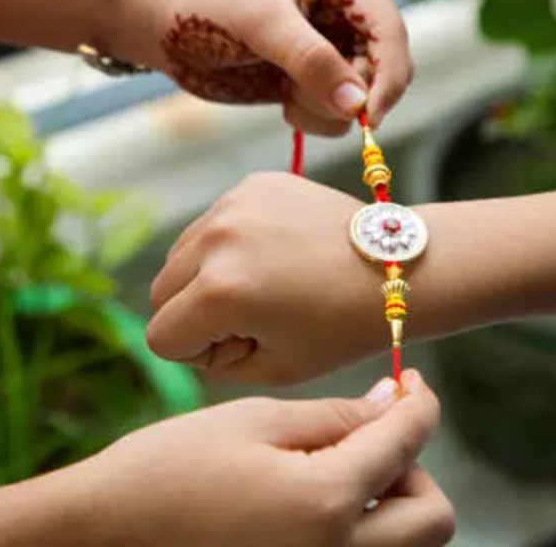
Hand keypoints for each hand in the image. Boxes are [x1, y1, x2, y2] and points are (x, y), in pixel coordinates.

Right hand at [48, 371, 453, 546]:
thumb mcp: (252, 422)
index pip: (409, 443)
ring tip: (340, 471)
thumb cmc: (167, 468)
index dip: (421, 404)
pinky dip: (361, 530)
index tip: (413, 385)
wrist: (103, 533)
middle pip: (431, 518)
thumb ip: (332, 417)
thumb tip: (393, 402)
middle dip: (414, 469)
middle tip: (372, 439)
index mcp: (326, 501)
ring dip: (394, 504)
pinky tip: (317, 500)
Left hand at [103, 0, 411, 133]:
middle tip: (303, 98)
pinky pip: (342, 112)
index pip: (390, 30)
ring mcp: (337, 44)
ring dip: (329, 109)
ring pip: (366, 97)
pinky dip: (318, 117)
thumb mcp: (261, 26)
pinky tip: (285, 101)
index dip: (388, 76)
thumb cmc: (206, 6)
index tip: (367, 117)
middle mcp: (351, 7)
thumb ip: (312, 61)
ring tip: (288, 94)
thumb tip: (357, 104)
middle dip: (351, 94)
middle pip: (387, 68)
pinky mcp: (320, 76)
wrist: (161, 26)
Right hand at [148, 172, 392, 385]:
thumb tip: (189, 336)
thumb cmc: (341, 328)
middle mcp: (215, 240)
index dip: (199, 353)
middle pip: (161, 292)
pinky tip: (277, 255)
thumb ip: (212, 365)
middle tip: (254, 318)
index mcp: (219, 292)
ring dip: (207, 276)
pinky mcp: (251, 185)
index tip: (245, 345)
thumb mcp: (272, 371)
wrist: (395, 268)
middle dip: (195, 313)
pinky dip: (231, 245)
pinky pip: (212, 225)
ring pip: (181, 255)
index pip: (160, 337)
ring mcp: (232, 204)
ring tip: (266, 285)